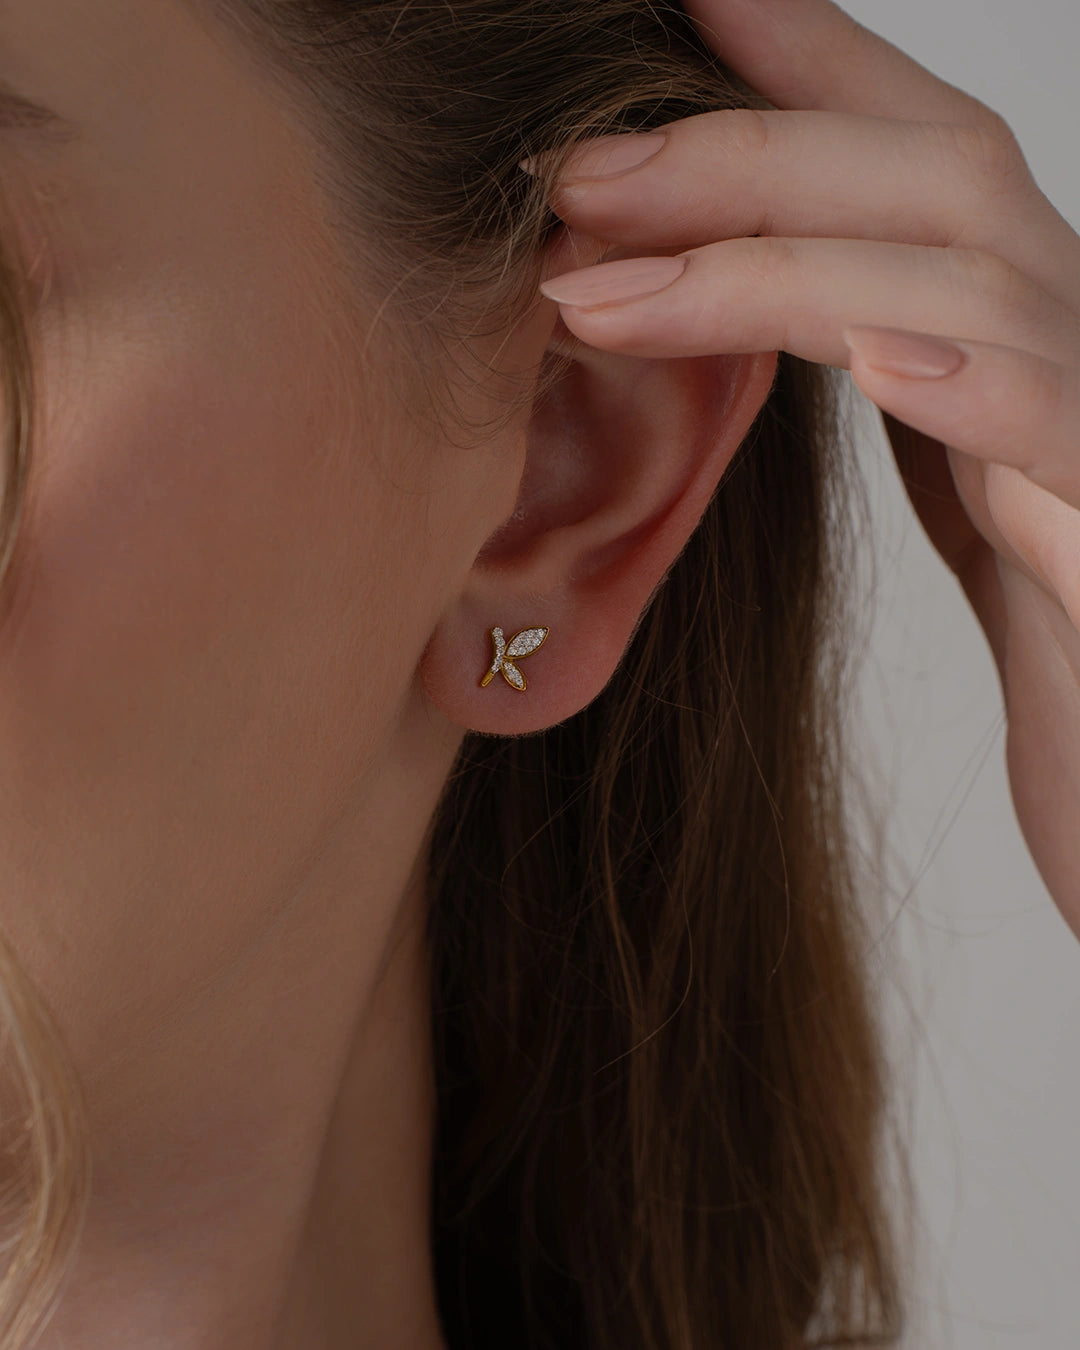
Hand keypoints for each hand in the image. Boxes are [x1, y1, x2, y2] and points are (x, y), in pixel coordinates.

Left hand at [534, 0, 1079, 932]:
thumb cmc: (1051, 635)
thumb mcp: (953, 479)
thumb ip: (881, 370)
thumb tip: (710, 299)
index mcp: (1014, 335)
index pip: (910, 157)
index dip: (801, 64)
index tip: (673, 10)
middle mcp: (1075, 356)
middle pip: (935, 188)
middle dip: (744, 161)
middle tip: (575, 180)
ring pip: (981, 295)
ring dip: (788, 276)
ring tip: (617, 296)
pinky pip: (1073, 454)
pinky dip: (989, 397)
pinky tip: (887, 365)